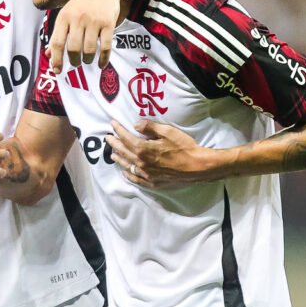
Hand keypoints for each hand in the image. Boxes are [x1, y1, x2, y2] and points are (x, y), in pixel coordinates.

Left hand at [49, 0, 119, 71]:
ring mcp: (94, 21)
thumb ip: (57, 34)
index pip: (57, 42)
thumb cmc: (81, 4)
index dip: (56, 59)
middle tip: (75, 63)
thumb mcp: (66, 15)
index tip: (57, 70)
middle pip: (73, 48)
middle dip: (74, 60)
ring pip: (89, 49)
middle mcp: (78, 18)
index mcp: (64, 17)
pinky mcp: (108, 23)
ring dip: (87, 59)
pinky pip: (105, 46)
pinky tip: (101, 64)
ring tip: (87, 60)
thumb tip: (48, 54)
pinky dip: (103, 59)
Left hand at [105, 120, 221, 189]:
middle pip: (124, 151)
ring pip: (127, 165)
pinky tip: (125, 172)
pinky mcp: (153, 182)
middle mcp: (141, 163)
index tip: (112, 124)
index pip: (126, 138)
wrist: (197, 166)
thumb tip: (135, 124)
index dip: (118, 130)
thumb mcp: (168, 131)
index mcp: (143, 149)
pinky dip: (128, 175)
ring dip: (119, 158)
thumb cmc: (184, 147)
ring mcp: (146, 174)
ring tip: (112, 154)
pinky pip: (136, 179)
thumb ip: (150, 127)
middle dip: (114, 143)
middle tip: (107, 138)